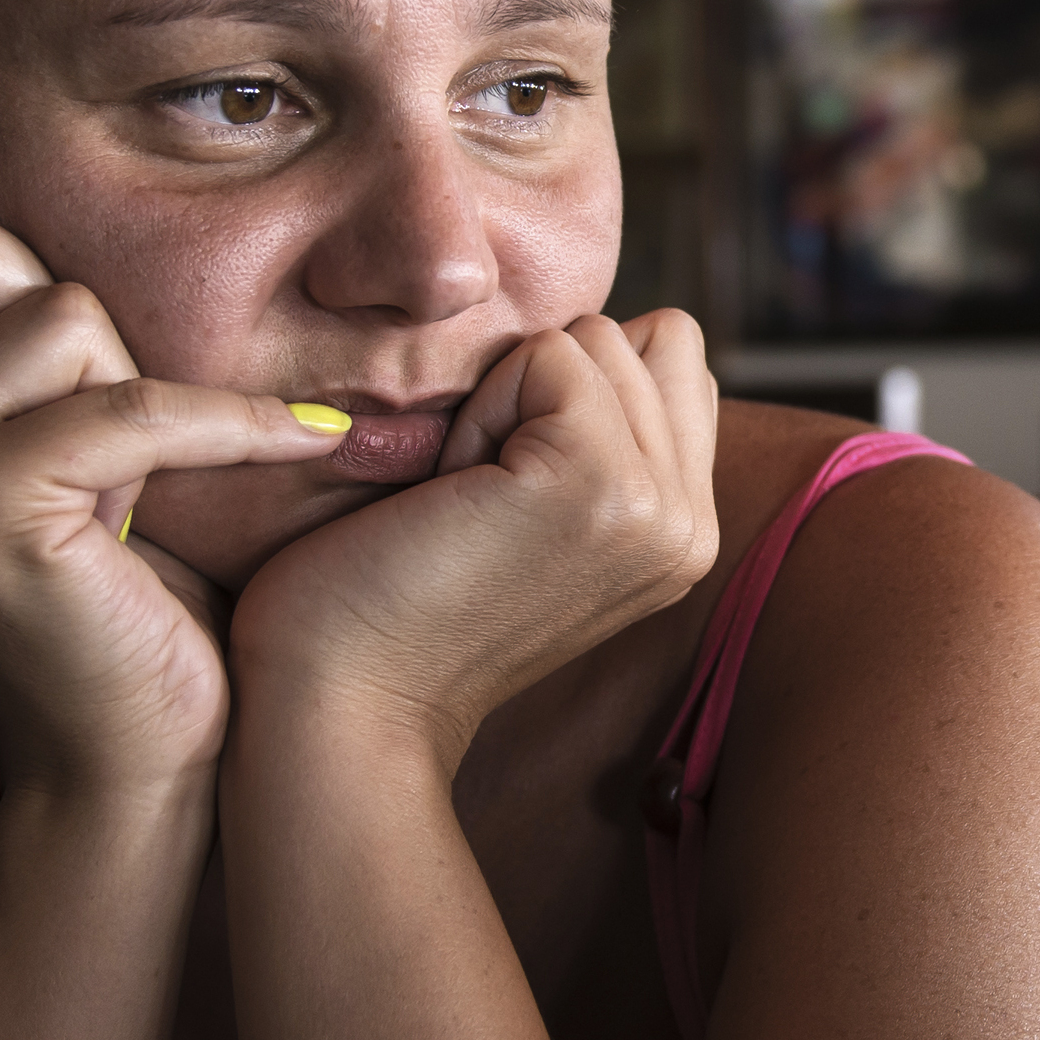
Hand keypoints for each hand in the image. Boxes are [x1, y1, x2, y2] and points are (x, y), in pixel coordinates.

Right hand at [0, 175, 349, 797]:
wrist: (137, 761)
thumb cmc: (121, 590)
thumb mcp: (49, 434)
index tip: (71, 371)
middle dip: (64, 314)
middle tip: (106, 436)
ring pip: (56, 310)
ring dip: (134, 392)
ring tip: (132, 498)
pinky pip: (131, 405)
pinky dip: (234, 425)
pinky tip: (302, 442)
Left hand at [227, 311, 722, 754]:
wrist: (345, 705)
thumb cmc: (397, 599)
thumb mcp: (535, 512)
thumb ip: (605, 435)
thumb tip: (612, 334)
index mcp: (687, 534)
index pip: (673, 360)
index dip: (573, 388)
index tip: (508, 487)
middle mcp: (694, 527)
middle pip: (648, 338)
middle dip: (544, 387)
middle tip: (483, 498)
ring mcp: (658, 509)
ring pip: (600, 338)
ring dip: (509, 398)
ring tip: (468, 502)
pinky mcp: (600, 484)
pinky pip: (550, 356)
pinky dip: (483, 408)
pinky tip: (453, 495)